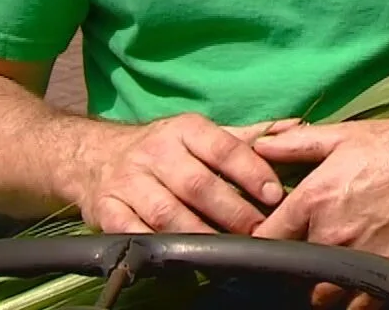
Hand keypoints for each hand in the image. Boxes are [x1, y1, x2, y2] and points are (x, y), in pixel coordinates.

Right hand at [71, 114, 296, 235]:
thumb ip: (247, 136)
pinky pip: (131, 230)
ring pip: (166, 211)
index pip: (224, 148)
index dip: (251, 171)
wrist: (93, 156)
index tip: (273, 194)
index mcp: (184, 129)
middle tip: (257, 230)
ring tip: (225, 250)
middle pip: (198, 184)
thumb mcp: (201, 135)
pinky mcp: (106, 209)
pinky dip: (155, 245)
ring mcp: (128, 181)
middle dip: (231, 210)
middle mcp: (155, 152)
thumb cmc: (163, 149)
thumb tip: (295, 127)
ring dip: (198, 233)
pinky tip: (179, 259)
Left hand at [252, 117, 388, 309]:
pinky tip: (359, 283)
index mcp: (313, 200)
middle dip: (295, 267)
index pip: (266, 240)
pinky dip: (354, 300)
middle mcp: (331, 235)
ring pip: (322, 296)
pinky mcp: (388, 274)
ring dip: (323, 288)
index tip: (273, 241)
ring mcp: (360, 259)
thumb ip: (295, 145)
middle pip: (291, 274)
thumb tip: (257, 145)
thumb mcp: (342, 136)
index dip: (264, 243)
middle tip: (307, 255)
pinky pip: (359, 306)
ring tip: (332, 272)